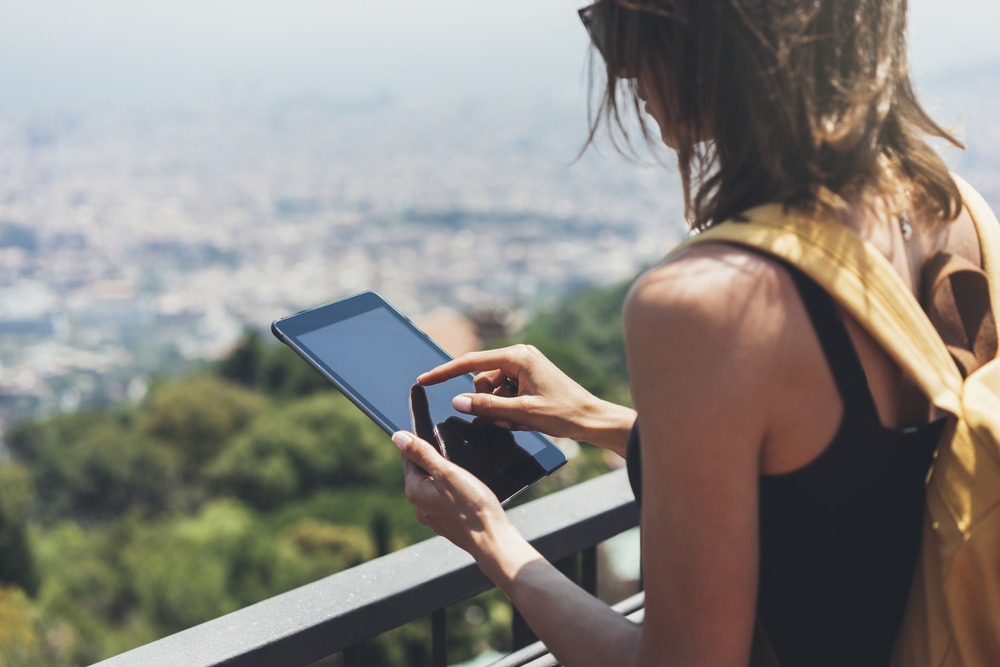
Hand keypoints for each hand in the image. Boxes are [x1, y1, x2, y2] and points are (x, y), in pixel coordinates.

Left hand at [392, 430, 512, 555]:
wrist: (492, 540)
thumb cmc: (473, 506)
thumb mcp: (447, 473)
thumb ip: (422, 453)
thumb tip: (398, 437)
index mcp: (414, 491)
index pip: (409, 457)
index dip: (417, 439)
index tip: (424, 424)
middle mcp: (419, 506)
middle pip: (421, 471)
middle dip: (432, 458)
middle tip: (449, 446)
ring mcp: (432, 517)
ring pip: (434, 485)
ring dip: (443, 475)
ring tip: (461, 469)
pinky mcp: (446, 523)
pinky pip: (444, 499)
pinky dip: (452, 490)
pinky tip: (466, 489)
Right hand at [418, 344, 634, 452]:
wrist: (591, 419)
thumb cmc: (563, 413)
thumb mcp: (521, 413)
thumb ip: (487, 407)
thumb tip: (458, 401)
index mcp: (517, 356)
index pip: (471, 362)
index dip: (445, 372)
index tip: (424, 379)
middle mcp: (519, 355)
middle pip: (481, 380)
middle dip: (488, 403)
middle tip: (509, 421)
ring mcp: (524, 366)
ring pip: (491, 390)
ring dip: (500, 409)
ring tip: (522, 421)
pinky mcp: (528, 377)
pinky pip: (504, 394)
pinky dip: (509, 409)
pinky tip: (527, 418)